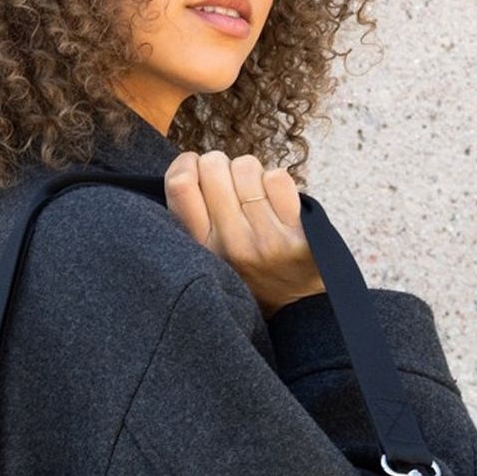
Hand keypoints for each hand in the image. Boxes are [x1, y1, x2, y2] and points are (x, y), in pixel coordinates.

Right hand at [164, 149, 326, 318]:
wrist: (297, 311)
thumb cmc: (249, 272)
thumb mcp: (208, 255)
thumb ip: (193, 217)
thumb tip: (189, 163)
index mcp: (199, 247)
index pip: (179, 183)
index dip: (186, 164)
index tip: (196, 171)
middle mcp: (229, 245)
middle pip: (212, 165)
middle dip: (222, 167)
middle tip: (232, 188)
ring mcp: (264, 241)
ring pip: (246, 167)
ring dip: (252, 176)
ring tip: (256, 200)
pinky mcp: (296, 237)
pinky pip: (278, 179)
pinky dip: (278, 185)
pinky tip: (279, 207)